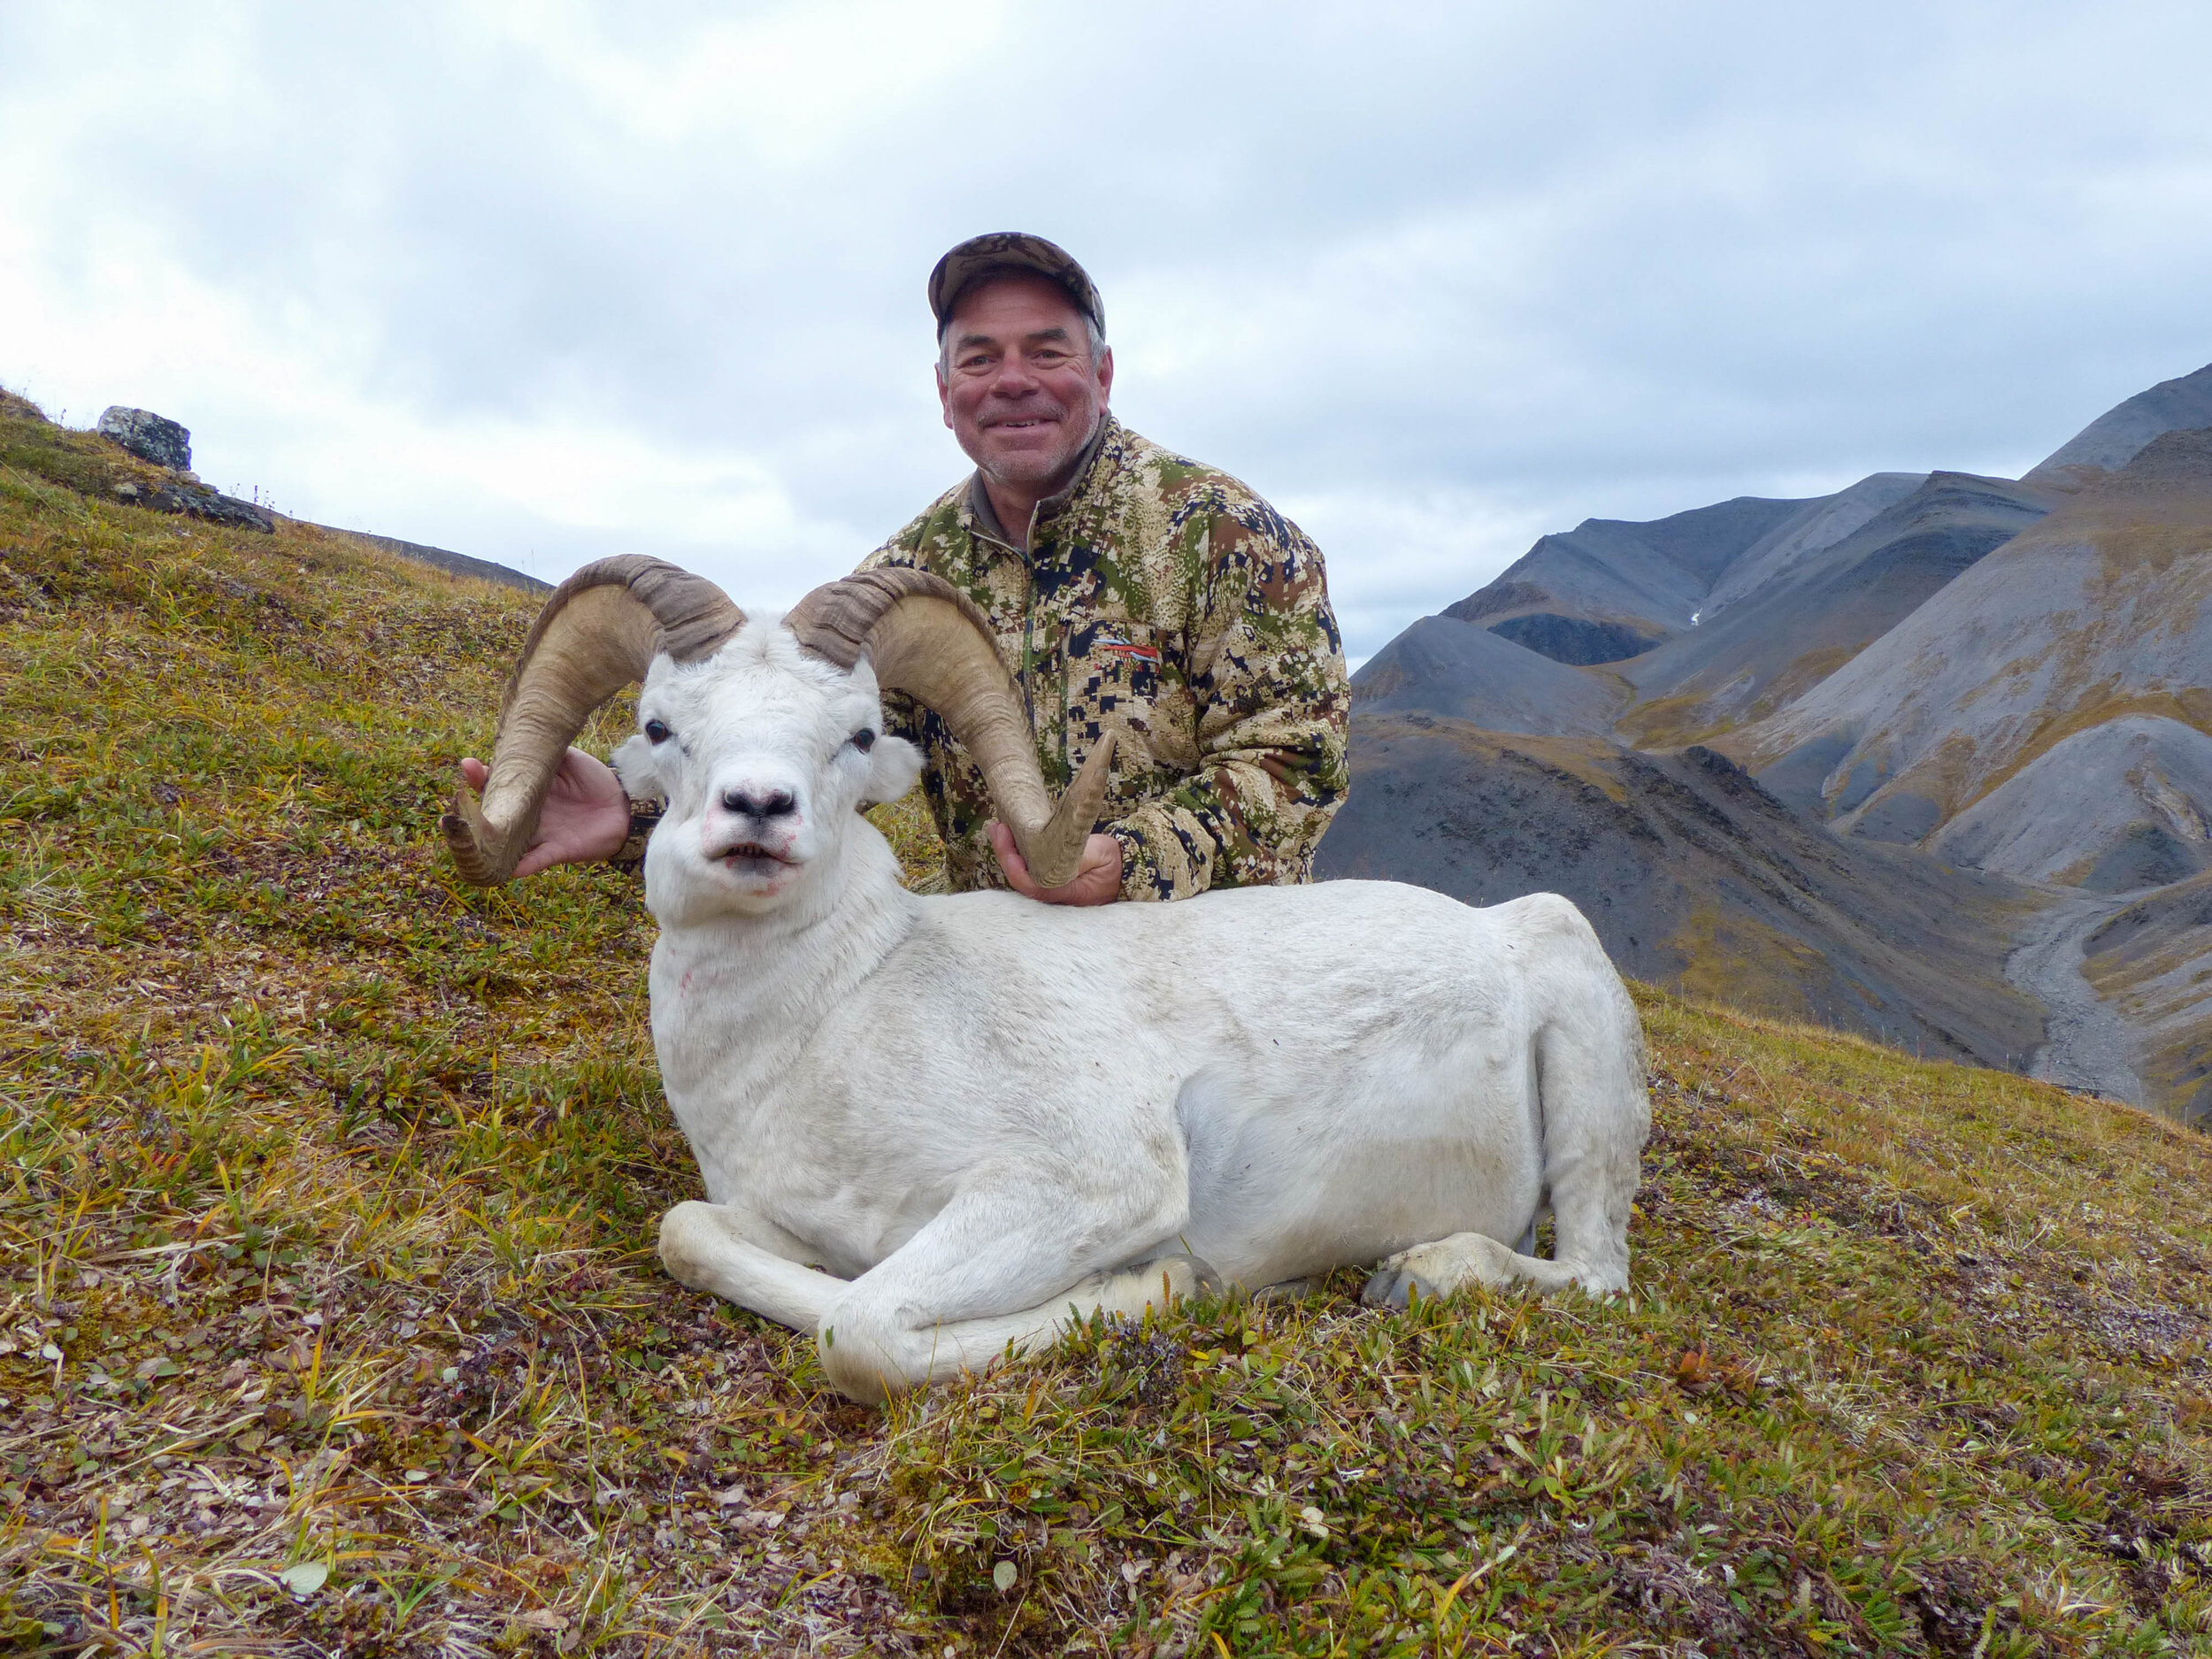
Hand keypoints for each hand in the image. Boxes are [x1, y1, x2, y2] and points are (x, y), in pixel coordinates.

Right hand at [458, 746, 630, 877]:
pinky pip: (535, 861)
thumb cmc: (594, 781)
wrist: (623, 806)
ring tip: (472, 840)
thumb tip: (523, 738)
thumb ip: (547, 751)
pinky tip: (507, 869)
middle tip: (458, 804)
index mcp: (529, 790)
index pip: (498, 783)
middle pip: (496, 814)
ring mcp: (540, 834)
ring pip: (508, 842)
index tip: (468, 765)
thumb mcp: (570, 759)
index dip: (480, 775)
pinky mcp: (556, 851)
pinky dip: (521, 866)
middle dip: (475, 811)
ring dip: (490, 844)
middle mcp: (528, 814)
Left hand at [988, 823, 1122, 905]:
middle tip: (996, 827)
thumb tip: (1055, 853)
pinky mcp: (1050, 879)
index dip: (1013, 864)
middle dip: (1005, 853)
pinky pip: (1028, 868)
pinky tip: (1010, 835)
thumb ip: (1076, 856)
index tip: (1006, 838)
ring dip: (1009, 851)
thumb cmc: (1111, 862)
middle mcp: (1053, 894)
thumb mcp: (1098, 854)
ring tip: (998, 828)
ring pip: (1021, 873)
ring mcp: (1051, 888)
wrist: (1125, 868)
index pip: (1030, 884)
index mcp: (1065, 891)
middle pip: (1019, 878)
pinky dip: (1017, 852)